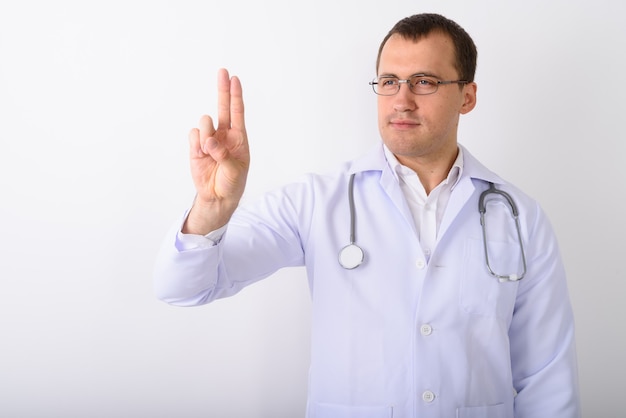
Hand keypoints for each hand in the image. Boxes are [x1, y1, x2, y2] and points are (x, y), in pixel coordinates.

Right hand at [183, 68, 249, 234]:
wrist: (217, 197)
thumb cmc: (232, 183)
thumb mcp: (234, 170)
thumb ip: (223, 154)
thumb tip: (209, 142)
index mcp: (238, 138)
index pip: (237, 112)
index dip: (235, 95)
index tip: (235, 79)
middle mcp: (224, 135)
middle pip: (222, 107)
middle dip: (222, 89)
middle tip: (223, 71)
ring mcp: (209, 139)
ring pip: (204, 123)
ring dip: (206, 136)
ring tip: (210, 153)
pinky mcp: (196, 146)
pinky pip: (193, 135)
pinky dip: (196, 144)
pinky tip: (201, 155)